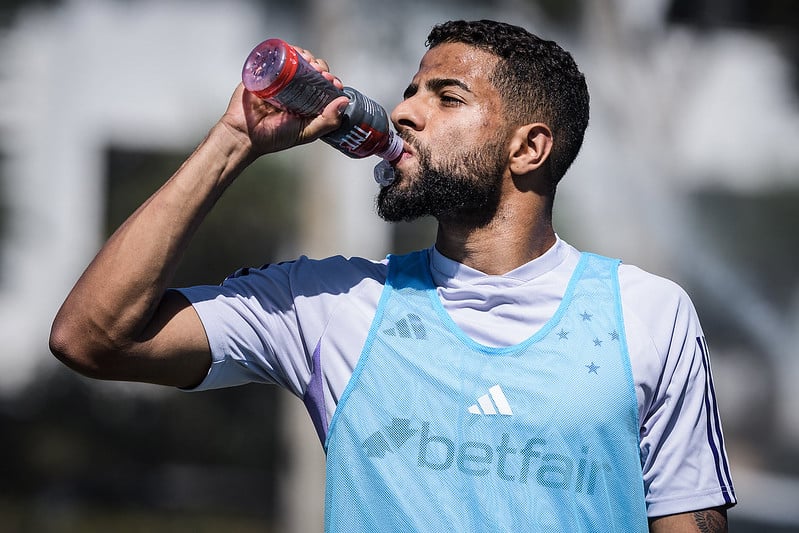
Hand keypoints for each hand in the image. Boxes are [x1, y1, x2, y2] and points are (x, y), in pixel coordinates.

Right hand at [218, 46, 347, 158]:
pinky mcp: (263, 71)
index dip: (331, 80)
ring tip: (311, 63)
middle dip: (321, 67)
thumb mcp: (307, 132)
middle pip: (312, 69)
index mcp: (306, 101)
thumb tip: (344, 101)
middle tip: (322, 73)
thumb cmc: (275, 137)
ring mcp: (278, 78)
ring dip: (307, 56)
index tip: (334, 83)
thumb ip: (327, 121)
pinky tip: (294, 53)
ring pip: (296, 59)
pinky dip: (287, 49)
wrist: (245, 135)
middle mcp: (294, 87)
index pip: (323, 85)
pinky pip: (276, 55)